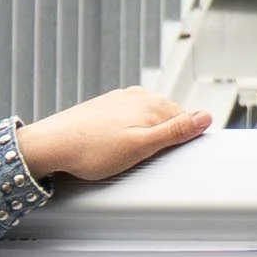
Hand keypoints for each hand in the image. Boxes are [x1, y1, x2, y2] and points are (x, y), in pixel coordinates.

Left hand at [16, 86, 213, 189]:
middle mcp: (137, 96)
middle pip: (166, 116)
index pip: (185, 119)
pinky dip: (129, 131)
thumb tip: (207, 116)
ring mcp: (118, 100)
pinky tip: (117, 144)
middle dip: (166, 135)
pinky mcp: (102, 107)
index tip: (179, 157)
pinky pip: (127, 118)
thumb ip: (175, 131)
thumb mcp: (141, 146)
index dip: (185, 139)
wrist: (49, 145)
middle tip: (153, 160)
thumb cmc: (93, 151)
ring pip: (146, 117)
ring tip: (133, 154)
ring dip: (147, 133)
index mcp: (152, 104)